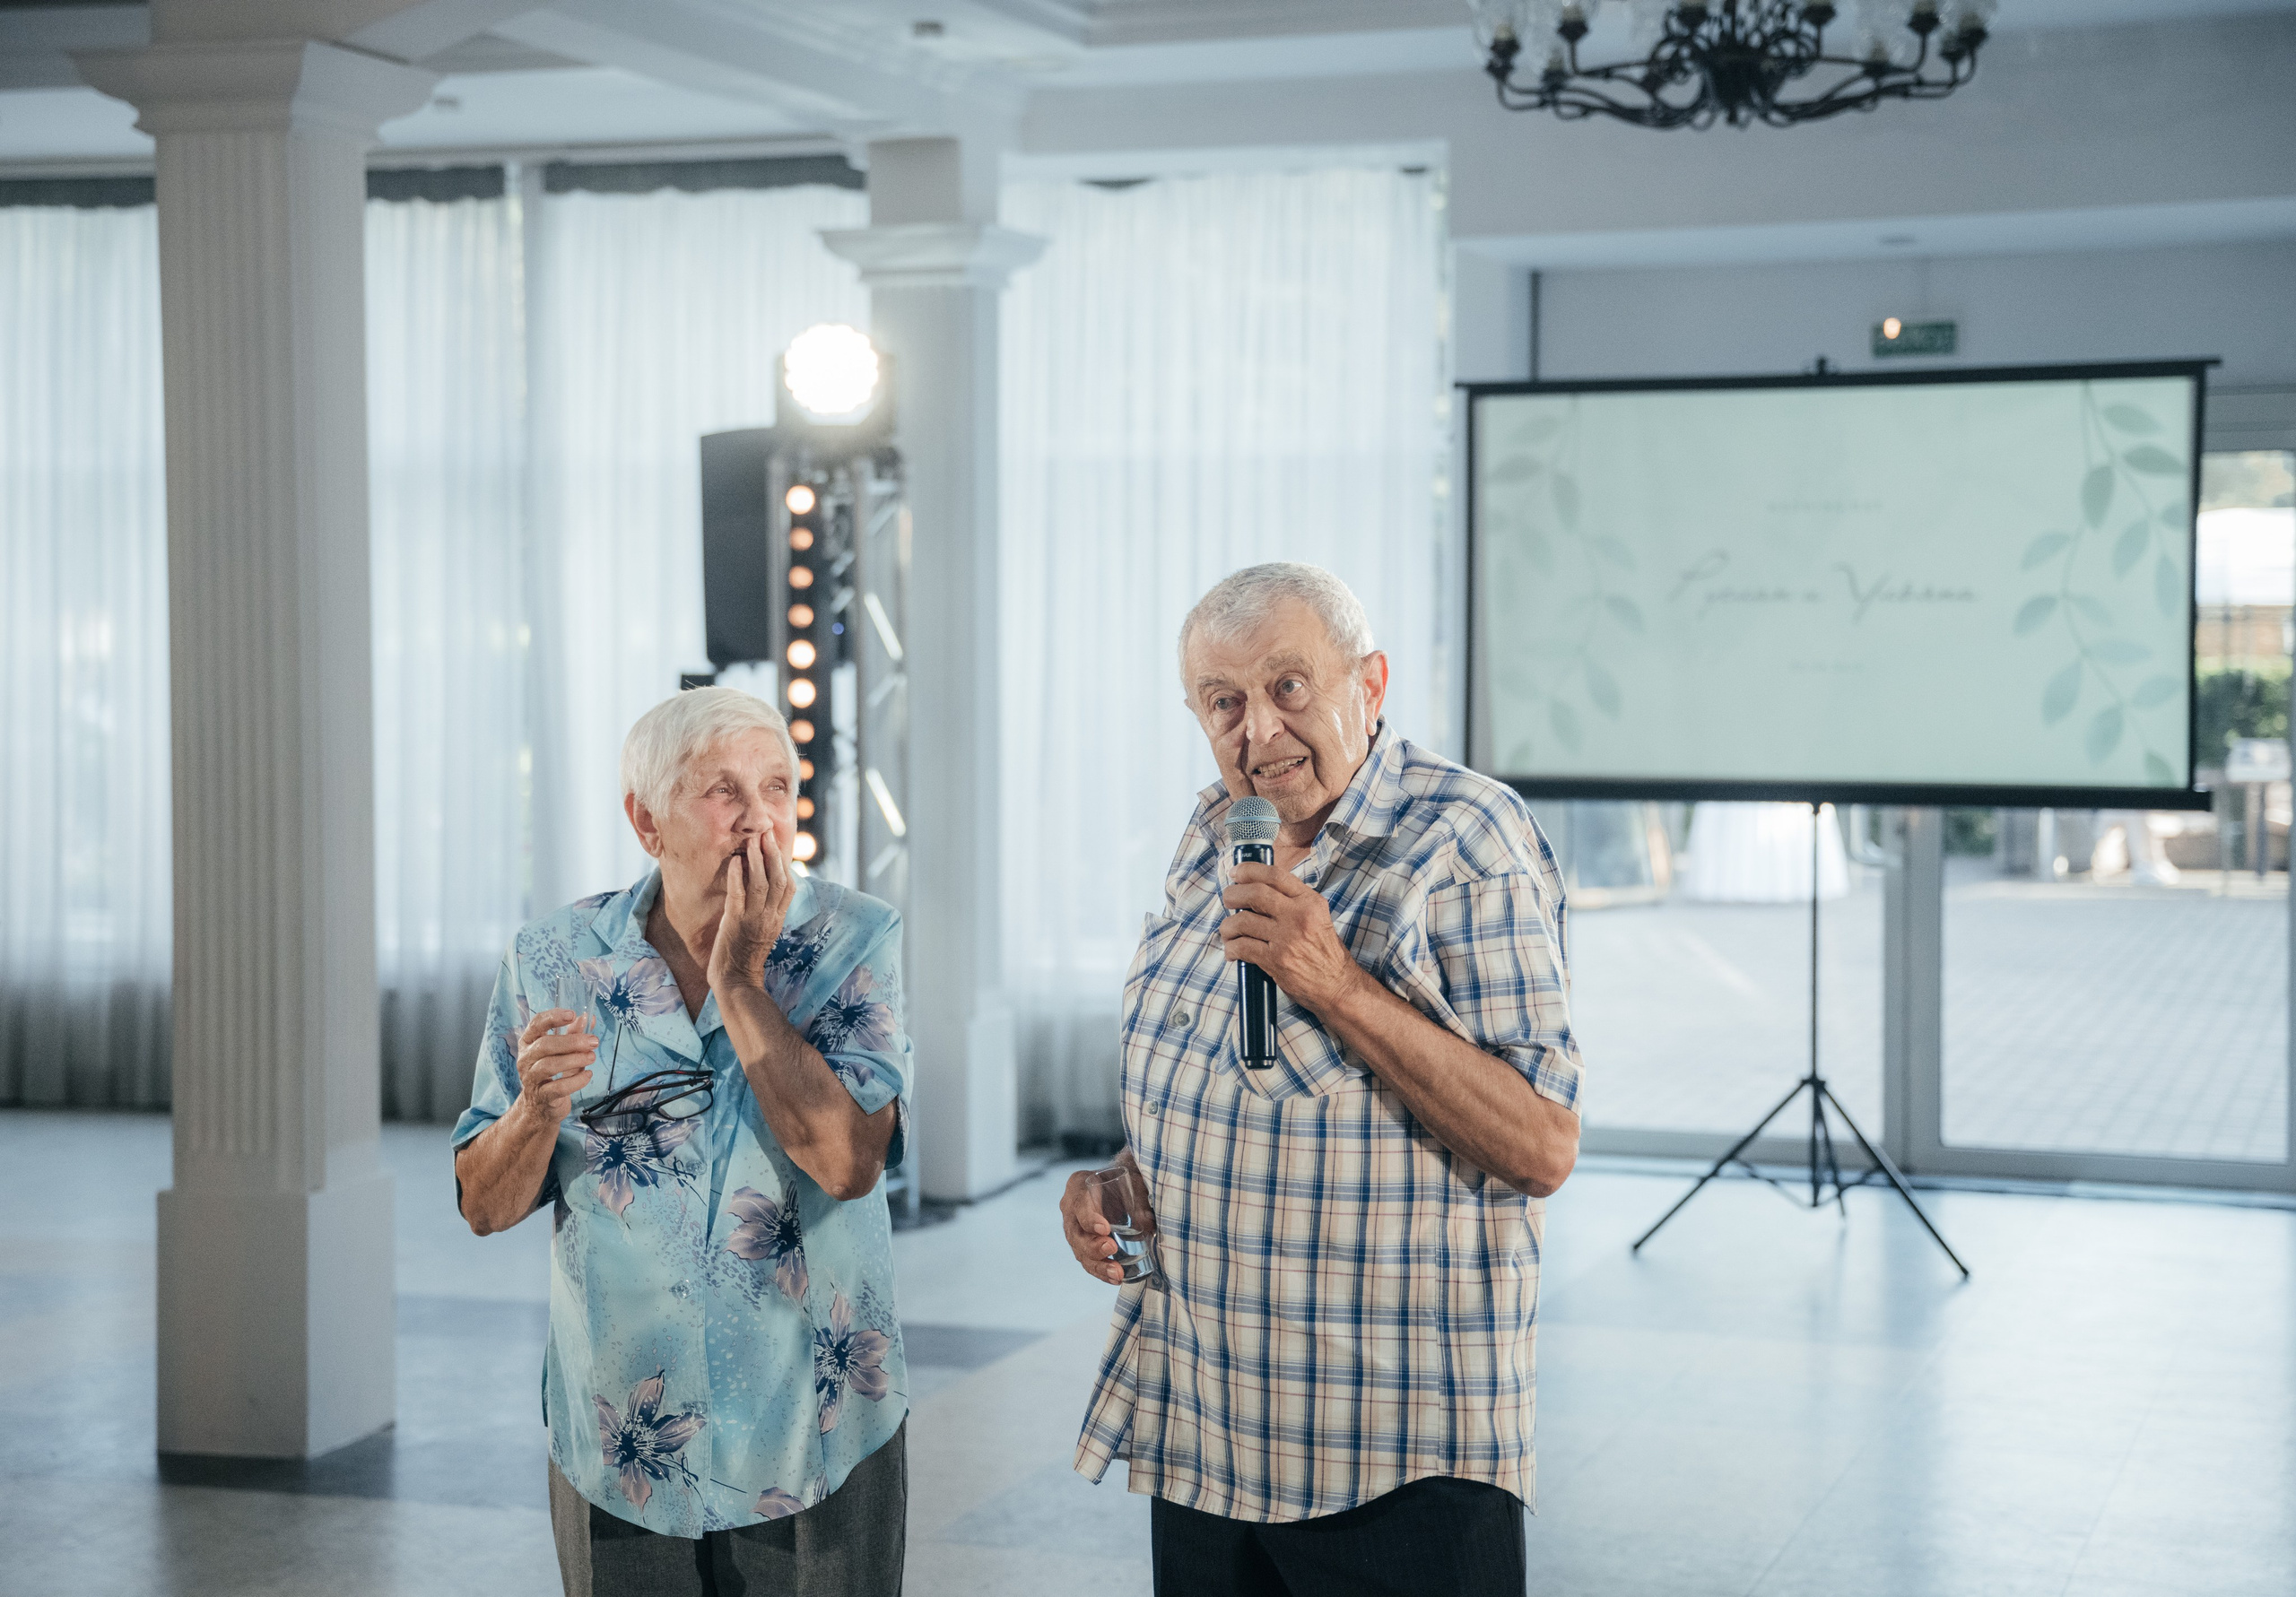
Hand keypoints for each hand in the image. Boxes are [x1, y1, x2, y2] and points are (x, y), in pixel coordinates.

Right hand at [512, 1008, 596, 1128]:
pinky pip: (558, 1087)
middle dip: (571, 1041)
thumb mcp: (560, 1051)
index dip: (553, 1017)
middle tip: (593, 1041)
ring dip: (574, 1060)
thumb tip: (588, 1017)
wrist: (540, 1106)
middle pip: (545, 1045)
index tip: (572, 1014)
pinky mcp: (541, 1096)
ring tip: (591, 1057)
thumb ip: (572, 1034)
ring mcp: (530, 1078)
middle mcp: (526, 1059)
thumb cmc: (550, 1073)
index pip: (536, 1024)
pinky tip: (588, 1075)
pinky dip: (576, 1080)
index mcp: (528, 1042)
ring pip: (549, 1065)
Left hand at [707, 831, 794, 992]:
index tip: (778, 845)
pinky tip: (736, 861)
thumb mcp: (764, 934)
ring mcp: (753, 920)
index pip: (789, 887)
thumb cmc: (745, 959)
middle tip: (767, 833)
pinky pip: (738, 895)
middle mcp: (769, 917)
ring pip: (760, 884)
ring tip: (752, 841)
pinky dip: (737, 877)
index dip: (785, 864)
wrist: (736, 981)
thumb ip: (768, 914)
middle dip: (773, 854)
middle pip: (778, 880)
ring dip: (757, 860)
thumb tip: (767, 895)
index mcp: (777, 919)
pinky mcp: (735, 923)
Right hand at [1060, 1163, 1141, 1284]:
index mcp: (1078, 1185)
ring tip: (1118, 1274)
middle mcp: (1070, 1208)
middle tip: (1112, 1249)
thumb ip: (1139, 1197)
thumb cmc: (1125, 1179)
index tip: (1105, 1229)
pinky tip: (1116, 1279)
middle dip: (1093, 1246)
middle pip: (1076, 1232)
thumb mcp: (1132, 1180)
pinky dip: (1102, 1272)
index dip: (1090, 1218)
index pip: (1079, 1203)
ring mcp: (1074, 1229)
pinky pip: (1088, 1262)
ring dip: (1099, 1265)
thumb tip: (1147, 1223)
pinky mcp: (1082, 1246)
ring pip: (1080, 1252)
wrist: (1120, 1186)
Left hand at [1220, 863, 1367, 1014]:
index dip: (1249, 870)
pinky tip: (1232, 951)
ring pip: (1243, 921)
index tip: (1235, 872)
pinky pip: (1243, 947)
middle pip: (1255, 893)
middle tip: (1227, 900)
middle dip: (1233, 894)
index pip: (1275, 875)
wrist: (1337, 985)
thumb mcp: (1318, 917)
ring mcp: (1286, 938)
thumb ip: (1293, 902)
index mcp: (1310, 901)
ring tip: (1228, 931)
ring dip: (1228, 925)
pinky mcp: (1276, 960)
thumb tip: (1257, 890)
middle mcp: (1299, 915)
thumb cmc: (1325, 952)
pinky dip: (1231, 948)